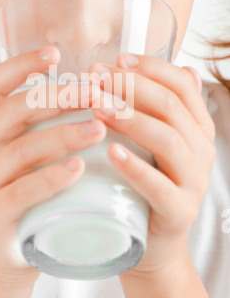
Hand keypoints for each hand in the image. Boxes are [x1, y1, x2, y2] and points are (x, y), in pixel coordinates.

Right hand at [0, 47, 105, 297]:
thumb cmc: (16, 189)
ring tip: (99, 129)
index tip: (55, 54)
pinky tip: (79, 168)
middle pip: (14, 111)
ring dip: (64, 135)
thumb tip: (72, 82)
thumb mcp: (12, 149)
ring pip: (22, 149)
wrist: (0, 253)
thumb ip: (27, 120)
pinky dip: (52, 177)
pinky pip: (23, 190)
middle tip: (96, 93)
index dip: (21, 65)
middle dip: (58, 97)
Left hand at [88, 54, 215, 274]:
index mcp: (196, 126)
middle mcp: (201, 148)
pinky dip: (134, 167)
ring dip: (130, 118)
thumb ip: (156, 107)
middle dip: (131, 86)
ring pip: (167, 139)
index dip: (150, 67)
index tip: (116, 59)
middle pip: (171, 106)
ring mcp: (193, 180)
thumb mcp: (153, 139)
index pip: (181, 84)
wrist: (151, 238)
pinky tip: (110, 152)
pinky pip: (159, 186)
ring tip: (97, 106)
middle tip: (96, 78)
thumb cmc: (146, 180)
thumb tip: (162, 67)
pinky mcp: (179, 210)